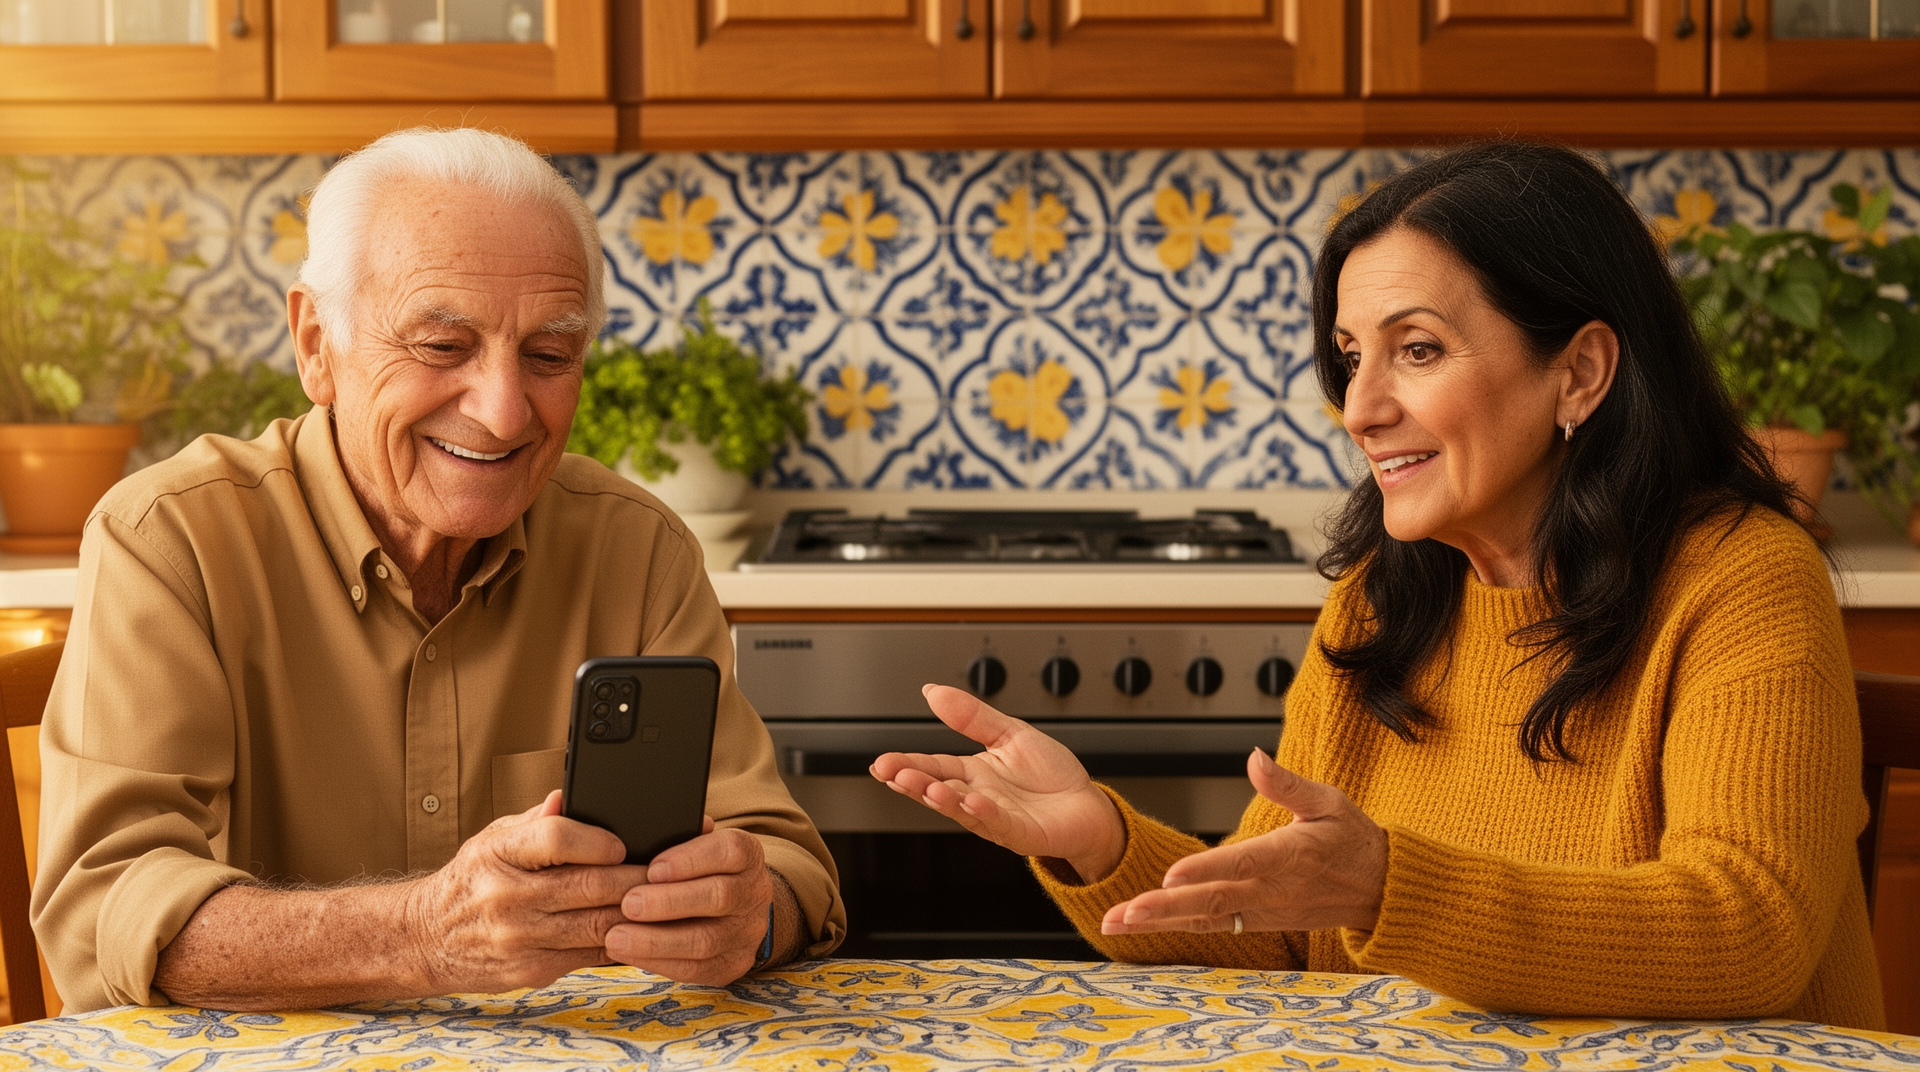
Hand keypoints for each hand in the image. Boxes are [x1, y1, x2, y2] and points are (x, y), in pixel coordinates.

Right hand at [406, 790, 647, 993]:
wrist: (425, 938)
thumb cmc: (471, 881)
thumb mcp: (493, 838)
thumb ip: (537, 821)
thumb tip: (572, 796)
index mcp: (498, 854)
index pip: (556, 838)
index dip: (597, 840)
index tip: (623, 843)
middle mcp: (507, 896)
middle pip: (589, 884)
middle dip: (637, 877)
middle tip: (669, 872)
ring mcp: (519, 938)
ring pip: (598, 924)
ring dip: (639, 914)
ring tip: (667, 901)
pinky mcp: (531, 970)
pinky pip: (590, 956)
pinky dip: (622, 942)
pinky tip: (643, 931)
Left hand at [605, 816, 774, 984]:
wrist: (732, 909)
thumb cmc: (698, 870)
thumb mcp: (695, 847)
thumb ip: (677, 837)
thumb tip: (649, 829)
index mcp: (747, 855)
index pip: (729, 852)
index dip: (691, 859)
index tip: (653, 868)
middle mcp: (755, 893)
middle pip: (719, 896)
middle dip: (669, 902)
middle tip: (628, 903)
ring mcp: (747, 932)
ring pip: (705, 940)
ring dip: (656, 940)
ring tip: (616, 936)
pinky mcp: (733, 964)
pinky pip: (696, 970)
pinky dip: (658, 961)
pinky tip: (629, 953)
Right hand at [869, 684, 1126, 883]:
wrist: (1087, 805)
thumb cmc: (1051, 774)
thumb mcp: (1010, 733)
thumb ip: (971, 716)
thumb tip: (932, 691)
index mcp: (973, 773)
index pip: (933, 766)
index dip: (907, 764)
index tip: (883, 762)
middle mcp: (978, 797)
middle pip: (939, 789)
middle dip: (913, 782)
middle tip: (891, 773)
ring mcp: (997, 817)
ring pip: (962, 810)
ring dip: (943, 799)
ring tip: (927, 787)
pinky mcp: (1021, 833)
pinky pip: (1000, 823)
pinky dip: (985, 813)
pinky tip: (972, 801)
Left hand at [1099, 749, 1387, 935]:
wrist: (1381, 890)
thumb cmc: (1352, 840)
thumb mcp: (1329, 801)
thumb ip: (1287, 783)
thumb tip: (1254, 757)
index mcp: (1291, 855)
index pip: (1242, 864)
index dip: (1205, 870)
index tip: (1170, 876)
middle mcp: (1273, 889)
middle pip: (1213, 901)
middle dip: (1164, 909)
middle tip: (1124, 912)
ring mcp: (1264, 911)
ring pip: (1205, 920)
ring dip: (1159, 924)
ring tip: (1115, 923)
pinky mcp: (1259, 922)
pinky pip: (1214, 927)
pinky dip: (1176, 928)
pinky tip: (1142, 927)